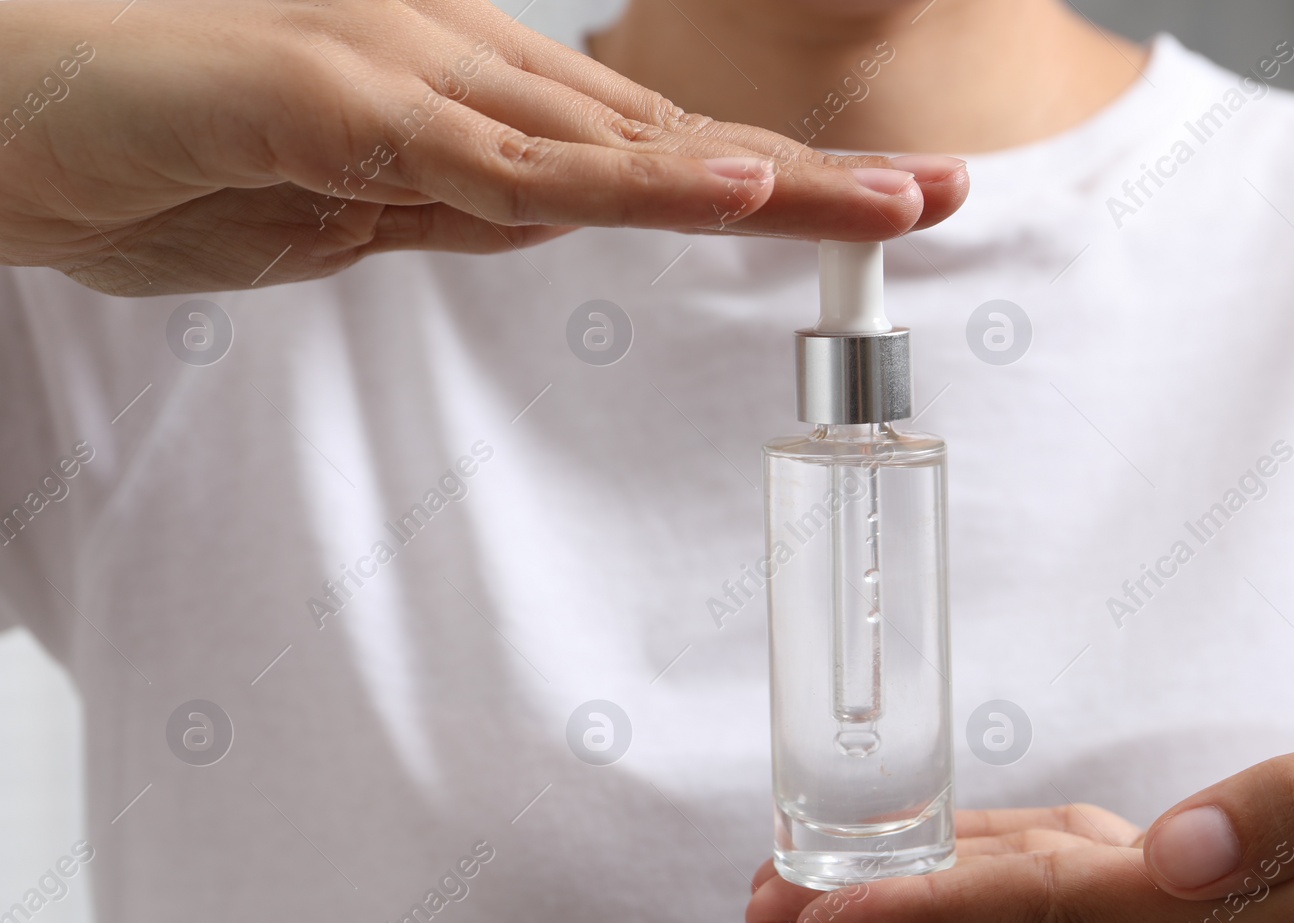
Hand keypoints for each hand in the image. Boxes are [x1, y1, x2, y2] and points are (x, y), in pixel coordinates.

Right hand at [0, 0, 966, 293]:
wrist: (0, 114)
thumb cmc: (160, 154)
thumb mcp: (342, 216)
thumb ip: (451, 211)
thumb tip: (547, 222)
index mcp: (469, 106)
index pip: (649, 151)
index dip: (766, 179)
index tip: (875, 205)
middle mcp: (462, 72)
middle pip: (668, 135)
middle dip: (810, 170)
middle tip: (942, 191)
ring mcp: (408, 78)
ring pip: (620, 139)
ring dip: (762, 171)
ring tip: (896, 194)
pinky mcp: (339, 101)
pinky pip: (504, 160)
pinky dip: (623, 182)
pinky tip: (721, 188)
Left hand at [747, 650, 1293, 922]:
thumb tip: (1167, 852)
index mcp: (1281, 918)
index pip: (1069, 905)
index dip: (932, 904)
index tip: (815, 913)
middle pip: (1037, 922)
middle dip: (898, 909)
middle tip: (763, 901)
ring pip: (1059, 909)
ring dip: (942, 893)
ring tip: (821, 884)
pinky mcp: (1242, 909)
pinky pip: (1104, 890)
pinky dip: (1021, 867)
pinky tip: (963, 851)